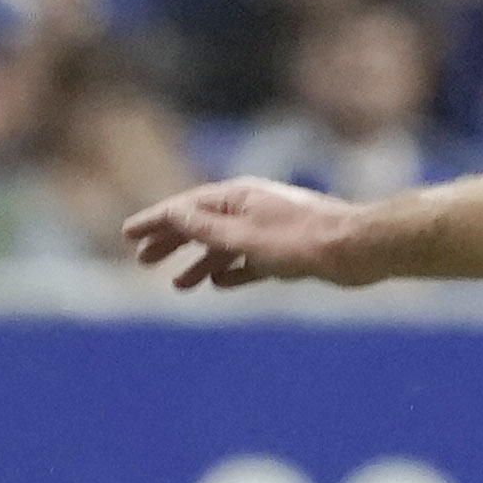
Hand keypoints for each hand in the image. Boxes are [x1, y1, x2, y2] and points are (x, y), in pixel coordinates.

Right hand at [122, 177, 368, 288]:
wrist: (354, 248)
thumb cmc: (300, 240)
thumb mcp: (243, 236)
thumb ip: (206, 228)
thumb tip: (174, 215)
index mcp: (237, 197)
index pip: (185, 208)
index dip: (154, 221)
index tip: (128, 234)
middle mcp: (250, 208)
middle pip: (200, 223)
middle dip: (171, 241)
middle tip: (143, 260)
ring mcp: (268, 228)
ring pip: (223, 245)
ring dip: (198, 261)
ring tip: (177, 284)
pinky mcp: (286, 251)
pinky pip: (248, 261)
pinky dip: (230, 271)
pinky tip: (218, 284)